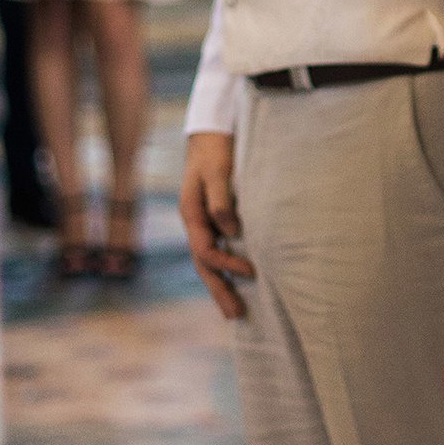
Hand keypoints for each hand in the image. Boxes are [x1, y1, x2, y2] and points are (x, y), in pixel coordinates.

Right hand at [179, 131, 255, 319]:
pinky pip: (218, 248)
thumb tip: (231, 233)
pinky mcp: (215, 216)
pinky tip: (238, 277)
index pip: (205, 250)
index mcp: (191, 212)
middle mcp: (195, 221)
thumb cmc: (216, 148)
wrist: (213, 128)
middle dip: (219, 290)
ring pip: (210, 259)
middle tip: (236, 316)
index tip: (252, 272)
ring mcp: (203, 221)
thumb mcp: (217, 171)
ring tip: (235, 309)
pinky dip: (226, 266)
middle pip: (204, 263)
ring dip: (221, 283)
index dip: (227, 265)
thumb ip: (221, 200)